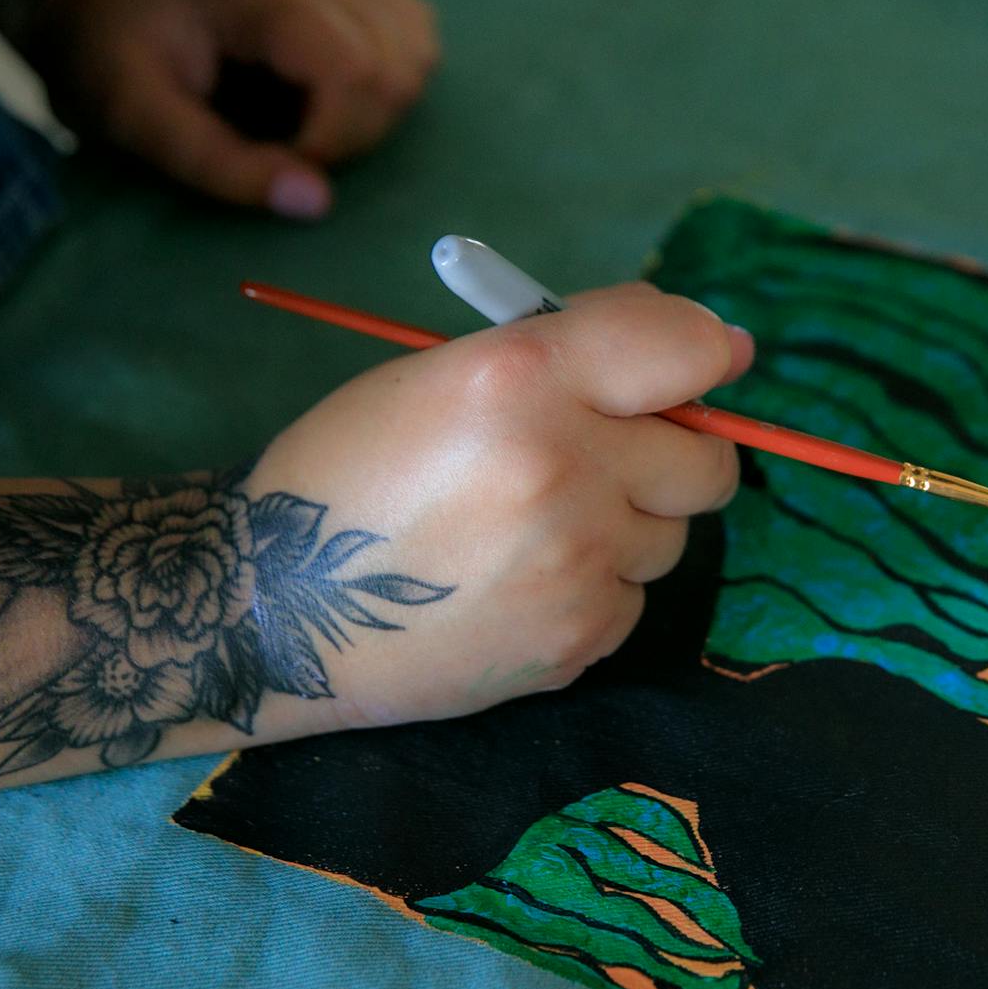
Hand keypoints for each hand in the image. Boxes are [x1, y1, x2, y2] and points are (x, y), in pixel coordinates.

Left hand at [30, 0, 438, 217]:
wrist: (98, 8)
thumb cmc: (108, 61)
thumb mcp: (136, 120)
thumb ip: (218, 164)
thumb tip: (316, 204)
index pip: (354, 67)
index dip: (335, 138)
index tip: (285, 169)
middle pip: (396, 67)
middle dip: (355, 134)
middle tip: (291, 152)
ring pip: (418, 52)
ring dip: (379, 111)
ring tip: (315, 127)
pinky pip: (415, 34)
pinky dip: (394, 80)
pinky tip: (343, 99)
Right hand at [245, 284, 754, 729]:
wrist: (271, 607)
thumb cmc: (357, 468)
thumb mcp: (445, 372)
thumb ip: (575, 351)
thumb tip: (716, 350)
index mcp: (519, 376)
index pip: (682, 348)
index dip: (708, 351)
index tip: (713, 360)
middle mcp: (560, 468)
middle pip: (706, 461)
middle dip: (671, 453)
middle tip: (603, 454)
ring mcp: (574, 565)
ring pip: (671, 536)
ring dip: (626, 525)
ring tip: (530, 525)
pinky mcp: (574, 640)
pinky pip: (633, 600)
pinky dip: (593, 588)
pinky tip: (517, 581)